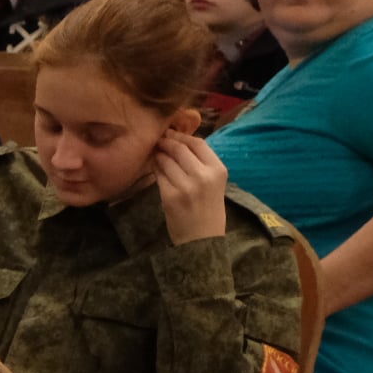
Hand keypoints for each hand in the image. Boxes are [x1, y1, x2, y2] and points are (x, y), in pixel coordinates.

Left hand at [153, 129, 230, 244]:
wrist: (202, 239)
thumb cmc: (209, 210)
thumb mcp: (215, 183)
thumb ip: (202, 164)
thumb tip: (180, 142)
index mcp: (218, 170)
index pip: (198, 143)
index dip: (182, 136)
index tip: (172, 133)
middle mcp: (203, 176)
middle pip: (180, 149)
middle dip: (166, 142)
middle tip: (158, 140)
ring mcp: (185, 186)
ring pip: (166, 160)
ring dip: (158, 154)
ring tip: (155, 152)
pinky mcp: (169, 196)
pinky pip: (158, 175)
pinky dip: (155, 168)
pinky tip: (154, 167)